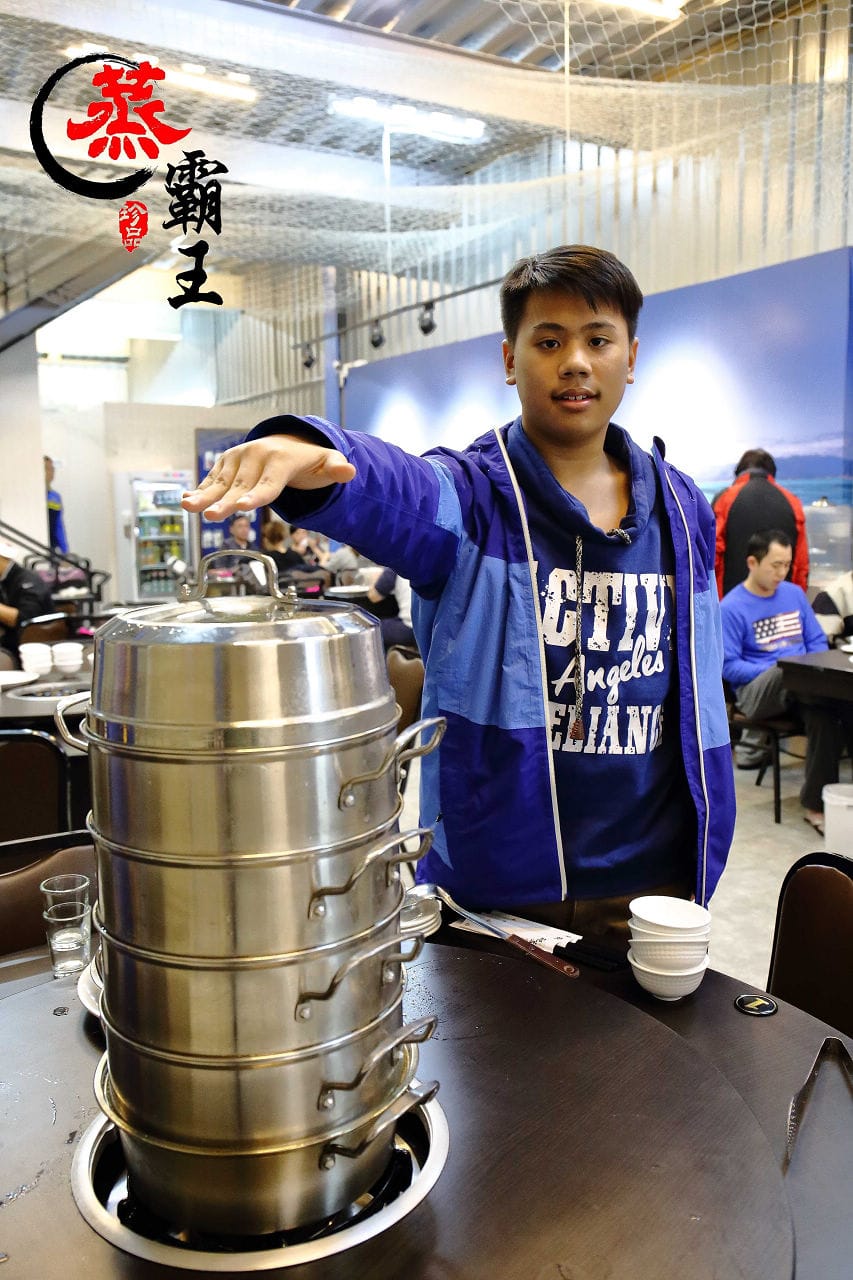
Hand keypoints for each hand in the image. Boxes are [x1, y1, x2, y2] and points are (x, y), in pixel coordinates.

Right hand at [181, 435, 355, 519]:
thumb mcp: (327, 462)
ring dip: (203, 495)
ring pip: (221, 482)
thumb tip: (350, 472)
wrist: (287, 443)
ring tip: (187, 507)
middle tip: (211, 516)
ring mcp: (238, 459)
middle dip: (225, 502)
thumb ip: (337, 468)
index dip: (258, 496)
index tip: (246, 507)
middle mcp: (256, 457)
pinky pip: (212, 480)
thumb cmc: (309, 460)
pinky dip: (199, 490)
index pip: (269, 483)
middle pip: (241, 487)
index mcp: (280, 460)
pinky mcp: (226, 464)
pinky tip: (185, 501)